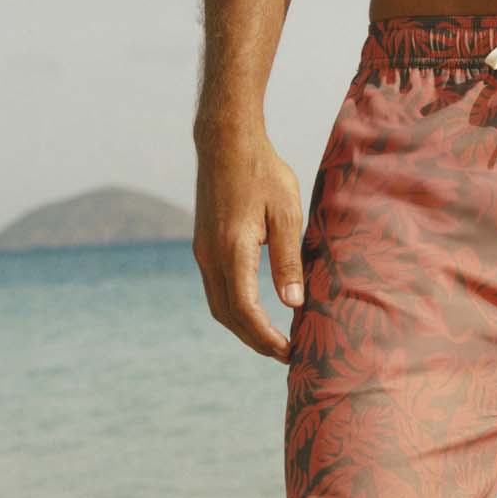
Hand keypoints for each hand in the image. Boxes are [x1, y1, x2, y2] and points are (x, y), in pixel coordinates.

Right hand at [192, 123, 303, 361]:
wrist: (225, 142)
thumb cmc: (263, 172)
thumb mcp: (286, 213)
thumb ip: (288, 259)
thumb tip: (293, 303)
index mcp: (232, 250)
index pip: (245, 309)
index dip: (266, 337)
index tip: (290, 352)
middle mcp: (210, 256)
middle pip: (228, 316)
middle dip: (255, 341)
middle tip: (285, 355)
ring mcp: (203, 252)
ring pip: (219, 306)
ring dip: (243, 328)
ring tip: (272, 340)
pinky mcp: (203, 246)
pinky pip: (216, 290)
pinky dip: (235, 309)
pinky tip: (256, 313)